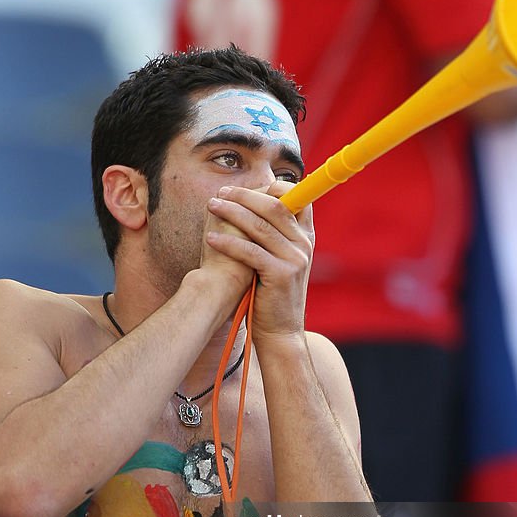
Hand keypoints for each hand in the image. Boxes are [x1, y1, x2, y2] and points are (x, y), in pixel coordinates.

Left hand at [202, 180, 313, 340]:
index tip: (242, 188)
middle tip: (220, 193)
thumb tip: (249, 205)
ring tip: (212, 206)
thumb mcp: (278, 259)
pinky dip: (229, 242)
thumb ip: (272, 234)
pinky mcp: (281, 274)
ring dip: (233, 212)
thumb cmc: (271, 292)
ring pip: (261, 226)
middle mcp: (303, 244)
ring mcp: (295, 259)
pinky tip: (211, 238)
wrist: (280, 330)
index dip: (271, 186)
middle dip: (244, 196)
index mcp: (305, 237)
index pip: (296, 198)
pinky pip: (251, 251)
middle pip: (275, 206)